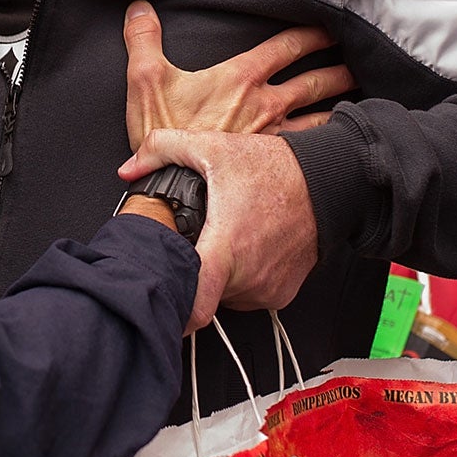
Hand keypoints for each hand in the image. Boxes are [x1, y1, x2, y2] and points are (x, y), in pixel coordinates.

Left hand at [121, 128, 319, 330]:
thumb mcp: (213, 148)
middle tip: (195, 246)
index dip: (173, 308)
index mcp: (226, 249)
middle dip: (194, 273)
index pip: (195, 307)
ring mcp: (267, 289)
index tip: (160, 300)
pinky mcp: (281, 294)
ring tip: (225, 240)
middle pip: (203, 293)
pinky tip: (247, 249)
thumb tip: (128, 169)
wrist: (328, 182)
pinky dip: (242, 279)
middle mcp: (248, 277)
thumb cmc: (275, 169)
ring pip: (225, 296)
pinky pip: (248, 295)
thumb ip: (163, 149)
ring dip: (219, 276)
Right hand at [123, 1, 352, 150]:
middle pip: (317, 80)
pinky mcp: (273, 165)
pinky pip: (312, 152)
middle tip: (358, 62)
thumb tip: (139, 7)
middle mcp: (267, 104)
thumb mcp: (145, 78)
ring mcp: (274, 136)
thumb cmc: (163, 131)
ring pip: (322, 116)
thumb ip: (143, 38)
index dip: (312, 34)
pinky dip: (330, 145)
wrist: (173, 184)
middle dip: (340, 69)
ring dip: (342, 105)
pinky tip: (340, 147)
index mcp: (242, 77)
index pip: (288, 46)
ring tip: (359, 100)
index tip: (330, 27)